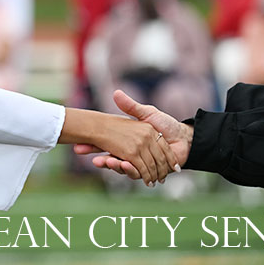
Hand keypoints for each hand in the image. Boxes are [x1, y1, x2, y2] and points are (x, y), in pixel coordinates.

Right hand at [73, 90, 192, 176]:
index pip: (108, 145)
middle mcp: (133, 154)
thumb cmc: (166, 124)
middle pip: (111, 158)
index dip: (94, 146)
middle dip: (97, 157)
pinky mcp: (149, 170)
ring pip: (122, 166)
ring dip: (112, 165)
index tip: (79, 146)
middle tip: (81, 153)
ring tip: (105, 161)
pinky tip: (123, 165)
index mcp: (129, 142)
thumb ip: (130, 106)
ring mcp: (141, 162)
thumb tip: (115, 92)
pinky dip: (129, 169)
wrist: (183, 137)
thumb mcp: (146, 113)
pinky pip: (136, 172)